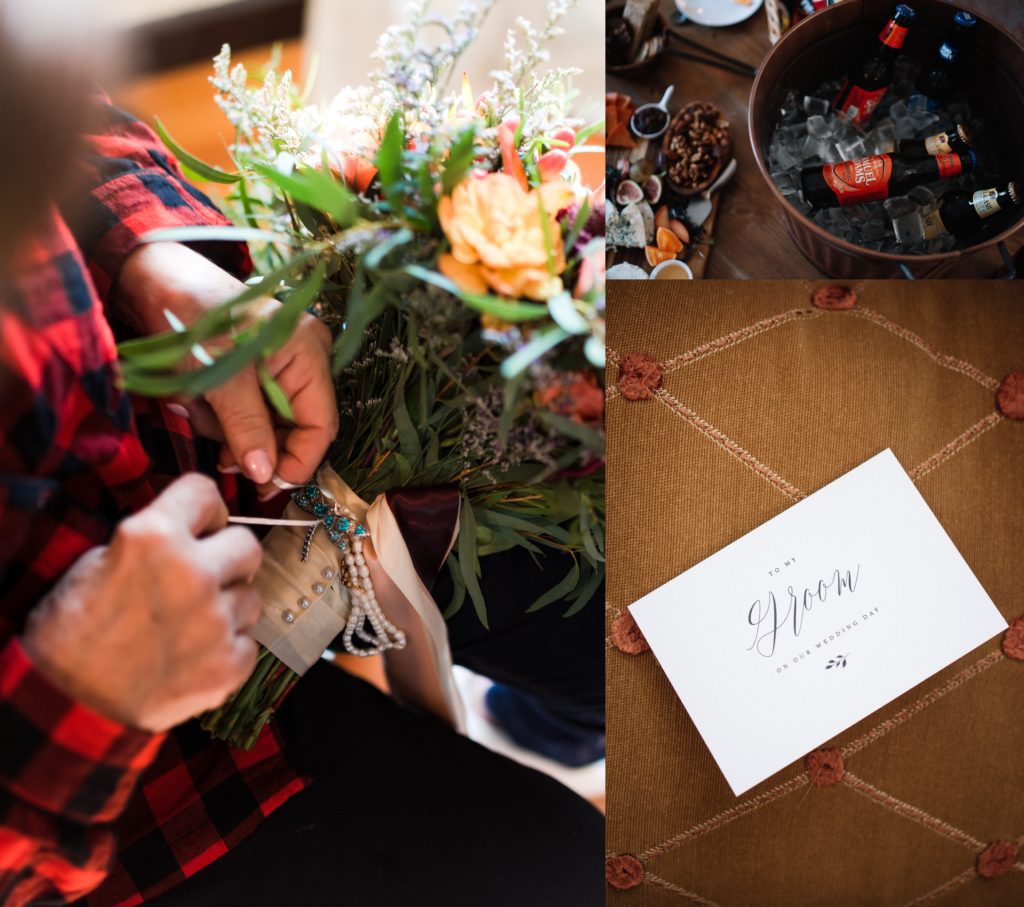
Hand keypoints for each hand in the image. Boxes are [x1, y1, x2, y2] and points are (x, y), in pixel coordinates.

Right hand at [21, 474, 262, 731]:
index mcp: (154, 537)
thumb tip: (195, 529)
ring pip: (251, 596)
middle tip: (201, 578)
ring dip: (227, 607)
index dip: (205, 511)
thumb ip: (155, 538)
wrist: (65, 705)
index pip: (206, 491)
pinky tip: (192, 655)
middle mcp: (192, 573)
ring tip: (187, 625)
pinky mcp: (228, 664)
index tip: (202, 526)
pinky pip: (248, 641)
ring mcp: (214, 621)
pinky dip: (227, 649)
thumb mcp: (98, 561)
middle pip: (248, 545)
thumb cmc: (72, 632)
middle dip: (227, 559)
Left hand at [118, 242, 337, 495]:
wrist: (155, 281)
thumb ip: (246, 426)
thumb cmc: (191, 316)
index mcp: (309, 354)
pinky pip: (249, 414)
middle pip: (295, 430)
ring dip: (232, 431)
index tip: (264, 485)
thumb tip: (265, 474)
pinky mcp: (255, 374)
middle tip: (222, 460)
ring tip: (199, 411)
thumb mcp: (220, 376)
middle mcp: (304, 362)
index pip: (320, 425)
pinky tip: (200, 406)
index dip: (298, 462)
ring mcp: (281, 368)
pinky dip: (224, 419)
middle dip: (257, 446)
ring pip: (268, 427)